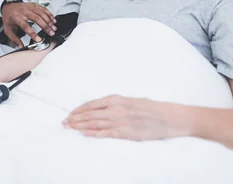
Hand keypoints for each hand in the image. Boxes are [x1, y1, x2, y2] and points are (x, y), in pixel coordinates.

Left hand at [1, 1, 56, 46]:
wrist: (8, 6)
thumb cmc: (9, 17)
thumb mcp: (7, 29)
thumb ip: (14, 39)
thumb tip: (20, 46)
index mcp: (16, 18)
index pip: (25, 26)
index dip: (32, 33)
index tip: (38, 39)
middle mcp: (23, 11)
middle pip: (36, 18)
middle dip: (45, 26)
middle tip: (51, 33)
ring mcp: (29, 7)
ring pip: (41, 13)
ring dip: (49, 21)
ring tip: (53, 28)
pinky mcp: (33, 5)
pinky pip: (43, 8)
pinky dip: (49, 14)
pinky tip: (53, 20)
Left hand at [63, 95, 182, 140]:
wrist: (168, 117)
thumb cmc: (150, 107)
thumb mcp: (130, 100)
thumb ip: (115, 104)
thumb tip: (101, 108)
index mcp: (116, 99)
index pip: (91, 104)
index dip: (78, 110)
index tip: (70, 114)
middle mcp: (116, 108)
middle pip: (90, 114)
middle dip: (75, 118)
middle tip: (63, 122)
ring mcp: (121, 121)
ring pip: (95, 123)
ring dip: (80, 125)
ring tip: (69, 127)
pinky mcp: (126, 132)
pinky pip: (106, 133)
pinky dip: (93, 133)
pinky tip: (84, 134)